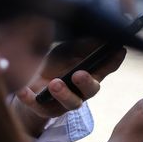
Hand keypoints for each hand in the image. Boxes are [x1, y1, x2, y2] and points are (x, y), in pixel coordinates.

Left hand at [10, 40, 126, 139]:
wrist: (32, 83)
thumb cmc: (56, 64)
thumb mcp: (69, 50)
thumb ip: (84, 44)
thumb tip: (101, 32)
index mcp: (91, 74)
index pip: (106, 67)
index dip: (114, 60)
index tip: (118, 50)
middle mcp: (81, 91)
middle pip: (91, 90)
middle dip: (87, 82)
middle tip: (79, 74)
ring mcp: (64, 102)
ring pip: (71, 103)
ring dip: (64, 94)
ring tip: (55, 84)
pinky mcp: (44, 109)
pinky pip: (38, 108)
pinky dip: (30, 99)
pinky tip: (24, 90)